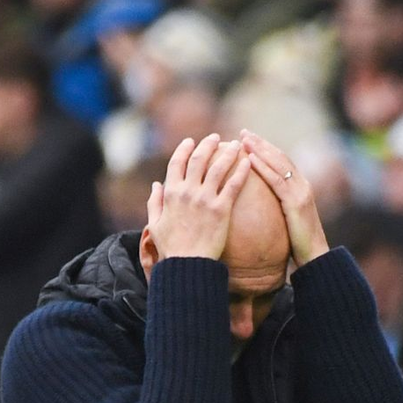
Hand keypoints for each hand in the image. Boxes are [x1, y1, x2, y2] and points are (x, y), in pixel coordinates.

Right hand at [147, 134, 250, 260]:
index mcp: (171, 193)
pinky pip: (233, 185)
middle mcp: (188, 192)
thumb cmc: (170, 249)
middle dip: (208, 144)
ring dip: (228, 152)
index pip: (177, 162)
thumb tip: (156, 185)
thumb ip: (154, 202)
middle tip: (217, 138)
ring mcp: (205, 199)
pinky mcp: (221, 210)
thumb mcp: (155, 225)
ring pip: (218, 167)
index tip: (191, 141)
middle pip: (199, 159)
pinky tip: (247, 162)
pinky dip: (241, 171)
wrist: (187, 265)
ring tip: (236, 145)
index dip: (185, 149)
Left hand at [240, 130, 329, 265]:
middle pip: (280, 157)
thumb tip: (262, 208)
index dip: (267, 149)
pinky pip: (277, 181)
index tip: (250, 140)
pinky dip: (263, 168)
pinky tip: (250, 159)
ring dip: (260, 150)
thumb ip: (280, 209)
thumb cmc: (299, 245)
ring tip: (244, 139)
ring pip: (279, 164)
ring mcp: (301, 192)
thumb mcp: (289, 222)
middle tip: (243, 132)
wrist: (315, 257)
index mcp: (301, 188)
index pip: (282, 162)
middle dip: (262, 143)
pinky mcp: (296, 203)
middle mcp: (303, 185)